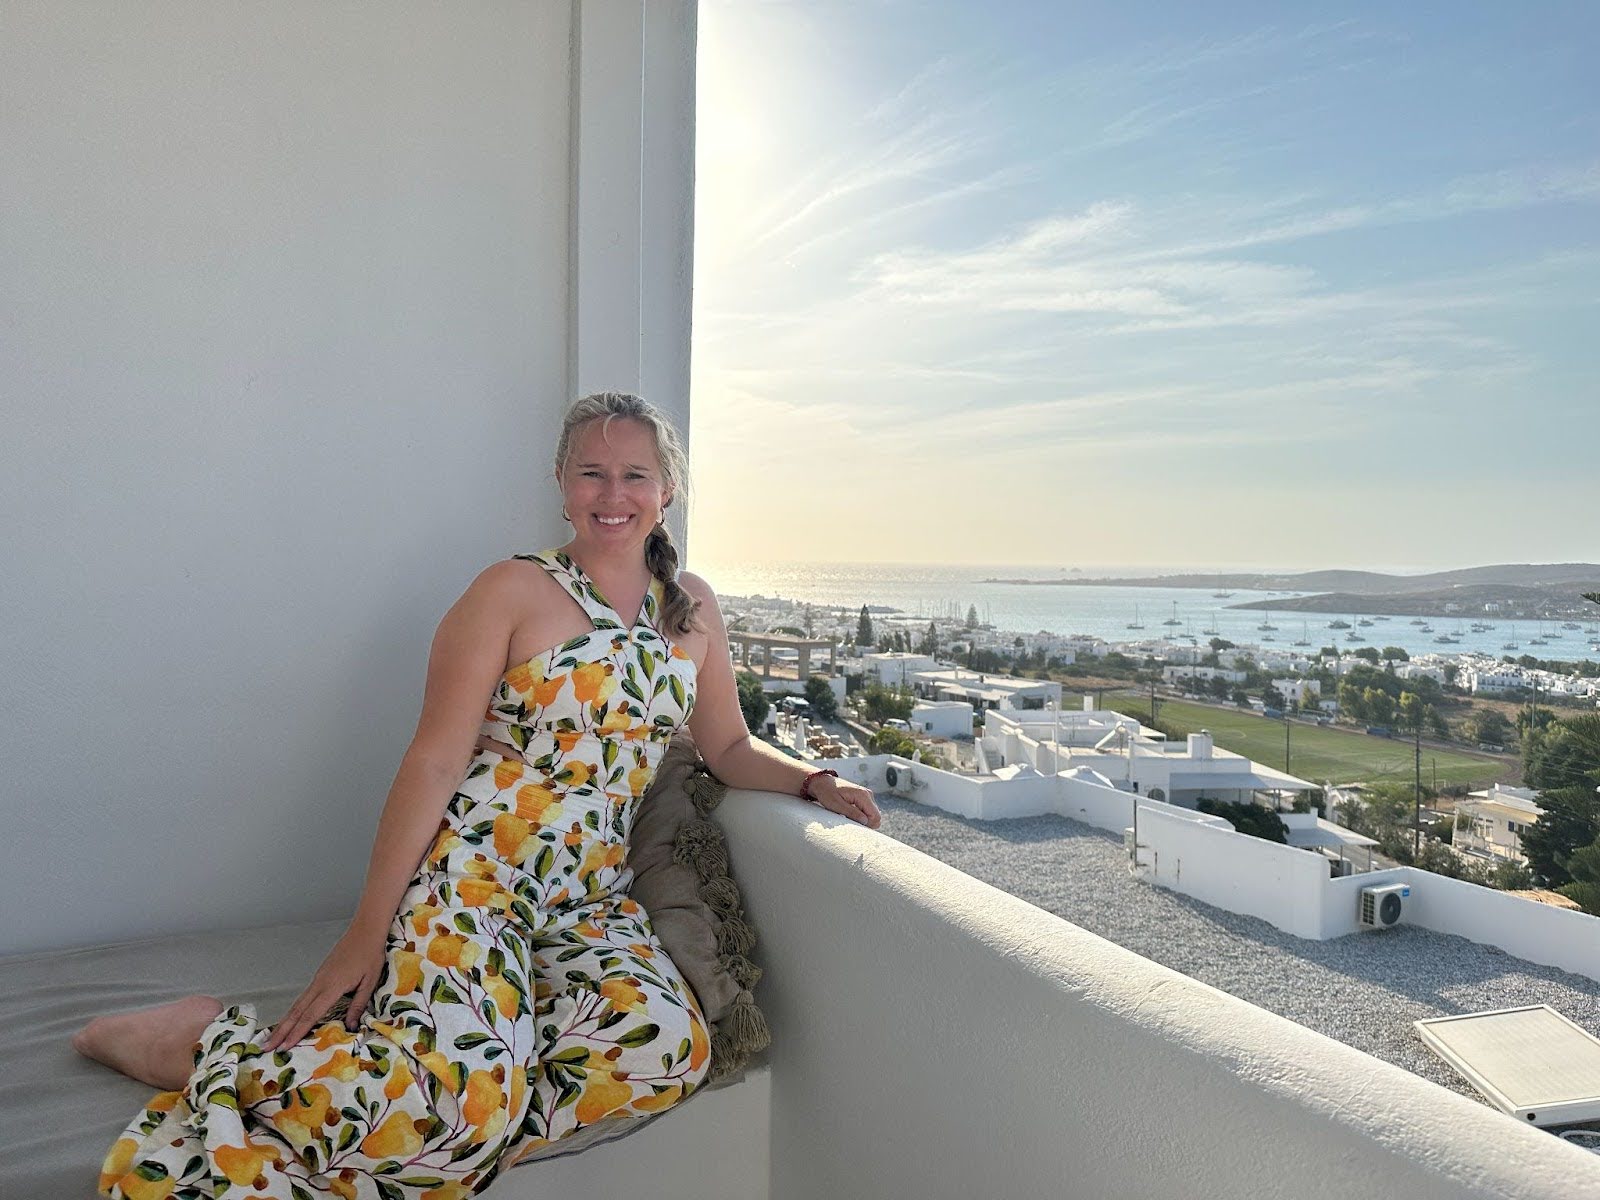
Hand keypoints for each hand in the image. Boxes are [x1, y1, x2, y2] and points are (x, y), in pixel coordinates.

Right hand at [262, 923, 386, 1052]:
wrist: (364, 931)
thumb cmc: (370, 956)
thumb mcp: (369, 982)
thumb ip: (358, 1005)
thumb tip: (350, 1027)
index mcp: (332, 987)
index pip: (311, 1014)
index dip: (297, 1032)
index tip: (285, 1047)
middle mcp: (319, 983)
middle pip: (297, 1011)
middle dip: (282, 1030)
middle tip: (267, 1047)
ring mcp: (318, 979)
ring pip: (298, 1004)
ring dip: (285, 1021)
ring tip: (273, 1037)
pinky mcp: (319, 976)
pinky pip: (303, 997)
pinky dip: (294, 1011)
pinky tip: (291, 1019)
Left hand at [809, 775, 881, 829]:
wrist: (823, 783)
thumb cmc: (827, 793)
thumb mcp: (836, 805)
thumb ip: (851, 813)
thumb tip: (865, 821)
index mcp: (863, 795)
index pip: (876, 816)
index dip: (867, 825)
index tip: (854, 825)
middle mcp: (868, 794)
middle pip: (876, 816)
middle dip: (865, 823)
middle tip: (850, 821)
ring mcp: (867, 795)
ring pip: (872, 814)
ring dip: (862, 819)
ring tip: (848, 816)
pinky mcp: (863, 798)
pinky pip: (867, 811)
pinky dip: (860, 815)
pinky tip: (850, 813)